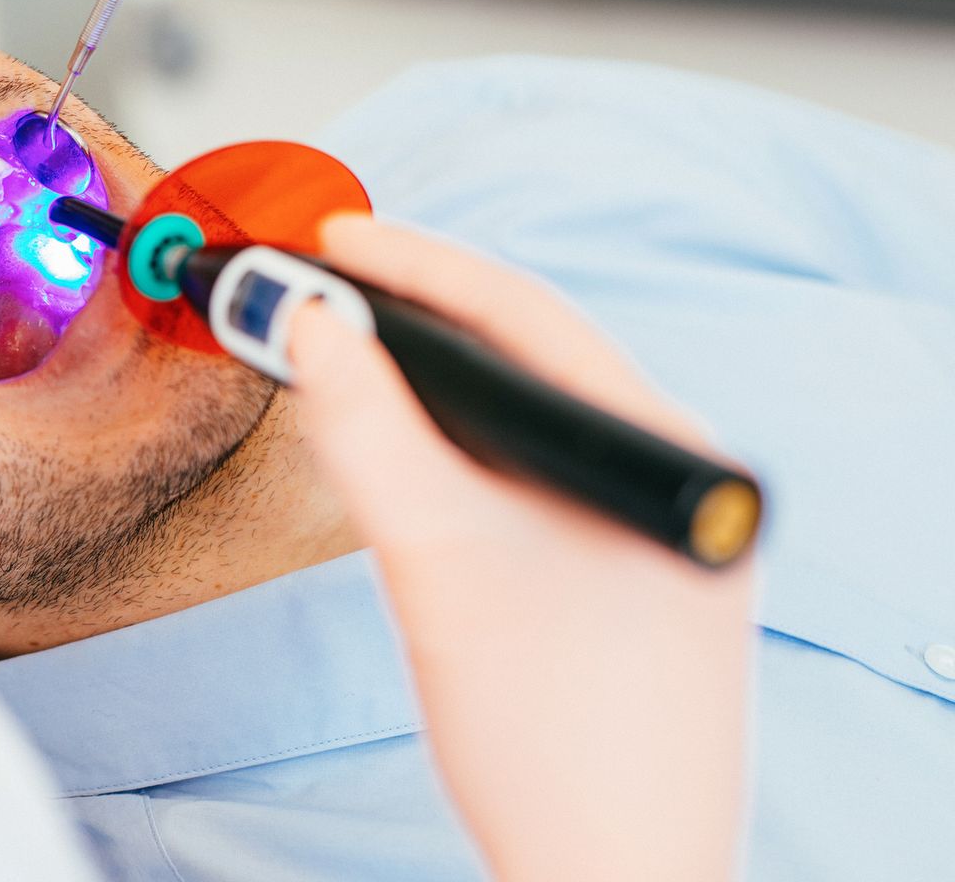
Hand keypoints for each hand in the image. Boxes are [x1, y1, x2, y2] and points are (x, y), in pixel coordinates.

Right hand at [288, 215, 754, 881]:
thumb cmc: (549, 738)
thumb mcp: (437, 558)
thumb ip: (365, 427)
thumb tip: (307, 322)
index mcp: (664, 446)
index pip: (526, 314)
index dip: (413, 266)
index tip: (326, 239)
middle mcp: (670, 475)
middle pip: (521, 359)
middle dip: (410, 324)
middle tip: (313, 292)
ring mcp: (646, 531)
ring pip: (515, 422)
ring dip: (424, 391)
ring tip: (338, 359)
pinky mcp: (617, 577)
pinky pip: (519, 479)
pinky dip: (447, 455)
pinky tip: (393, 453)